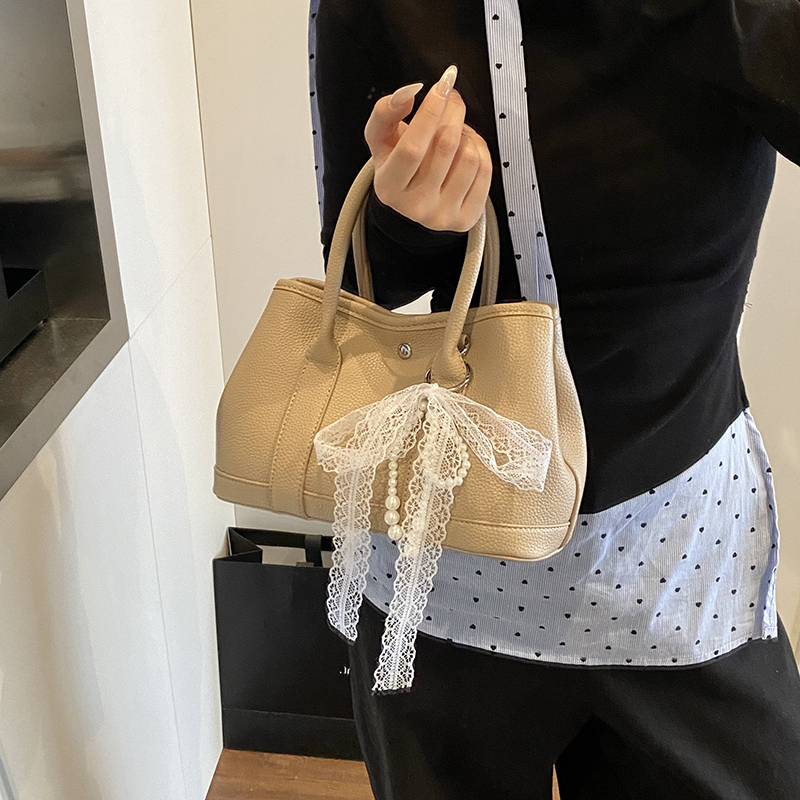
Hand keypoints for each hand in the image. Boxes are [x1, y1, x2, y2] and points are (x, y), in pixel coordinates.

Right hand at [364, 64, 492, 232]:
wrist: (411, 207)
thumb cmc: (398, 169)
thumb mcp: (381, 141)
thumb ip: (385, 113)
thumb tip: (409, 93)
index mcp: (390, 187)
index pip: (413, 147)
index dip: (430, 112)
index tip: (442, 86)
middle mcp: (416, 206)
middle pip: (446, 145)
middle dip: (453, 111)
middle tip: (450, 99)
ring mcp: (442, 215)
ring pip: (469, 156)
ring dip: (466, 132)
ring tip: (455, 132)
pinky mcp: (466, 218)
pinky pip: (484, 171)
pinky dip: (479, 149)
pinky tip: (466, 149)